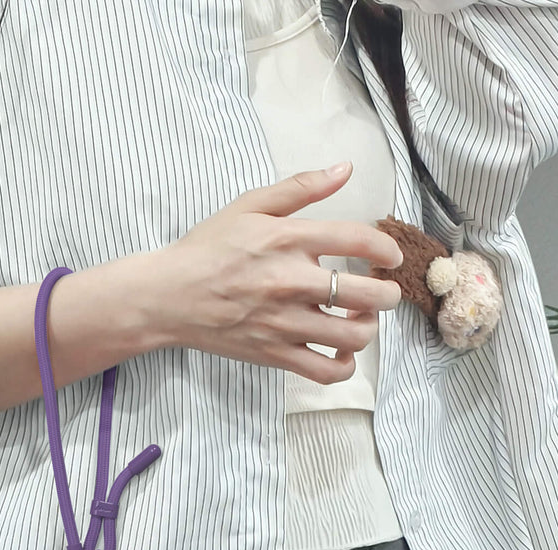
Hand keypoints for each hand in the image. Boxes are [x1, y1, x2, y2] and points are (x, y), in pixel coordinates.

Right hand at [151, 161, 403, 383]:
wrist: (168, 296)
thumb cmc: (208, 249)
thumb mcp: (250, 205)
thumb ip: (301, 187)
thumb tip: (345, 169)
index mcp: (287, 240)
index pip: (359, 241)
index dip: (386, 249)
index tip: (389, 257)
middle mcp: (291, 282)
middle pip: (368, 295)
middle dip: (388, 295)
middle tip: (382, 293)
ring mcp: (283, 323)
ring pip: (352, 336)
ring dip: (368, 328)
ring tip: (360, 320)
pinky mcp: (274, 354)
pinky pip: (325, 372)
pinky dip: (344, 365)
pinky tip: (340, 352)